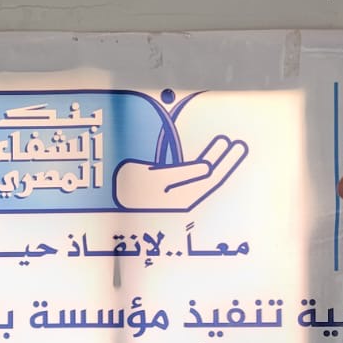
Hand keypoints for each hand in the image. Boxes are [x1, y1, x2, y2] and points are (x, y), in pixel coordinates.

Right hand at [112, 135, 247, 211]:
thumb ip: (183, 173)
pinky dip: (198, 158)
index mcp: (180, 200)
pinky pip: (189, 169)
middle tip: (240, 143)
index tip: (238, 145)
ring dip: (213, 157)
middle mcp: (181, 196)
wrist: (102, 191)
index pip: (209, 180)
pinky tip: (206, 148)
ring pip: (200, 172)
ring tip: (227, 141)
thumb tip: (208, 168)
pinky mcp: (166, 181)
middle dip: (224, 160)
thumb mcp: (156, 178)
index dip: (225, 163)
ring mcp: (174, 189)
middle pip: (209, 177)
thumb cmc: (128, 186)